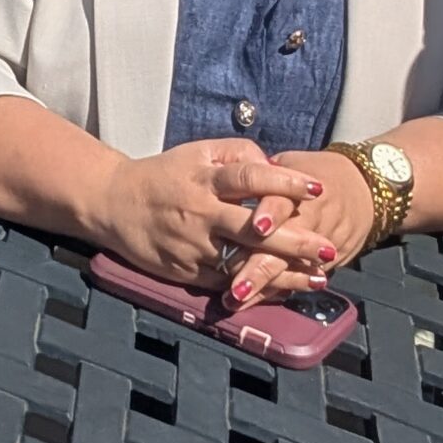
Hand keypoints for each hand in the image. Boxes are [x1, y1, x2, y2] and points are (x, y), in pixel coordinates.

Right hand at [89, 140, 331, 291]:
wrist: (113, 204)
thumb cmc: (163, 176)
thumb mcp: (197, 152)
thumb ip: (237, 153)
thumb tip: (274, 164)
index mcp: (204, 178)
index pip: (249, 178)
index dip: (284, 182)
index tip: (316, 188)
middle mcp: (200, 212)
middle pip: (253, 229)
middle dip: (295, 241)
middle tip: (330, 249)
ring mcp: (193, 246)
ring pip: (243, 263)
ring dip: (283, 274)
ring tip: (317, 279)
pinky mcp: (186, 271)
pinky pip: (227, 283)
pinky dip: (257, 289)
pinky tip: (284, 291)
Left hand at [225, 146, 375, 309]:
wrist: (364, 189)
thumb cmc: (314, 173)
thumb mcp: (291, 164)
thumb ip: (258, 174)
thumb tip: (221, 178)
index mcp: (297, 191)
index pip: (284, 201)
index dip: (272, 213)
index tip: (257, 227)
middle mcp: (310, 221)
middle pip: (284, 247)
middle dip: (260, 268)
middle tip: (236, 288)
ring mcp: (319, 246)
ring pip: (290, 270)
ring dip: (264, 287)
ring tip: (235, 300)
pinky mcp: (325, 263)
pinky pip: (297, 279)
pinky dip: (275, 290)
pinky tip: (251, 302)